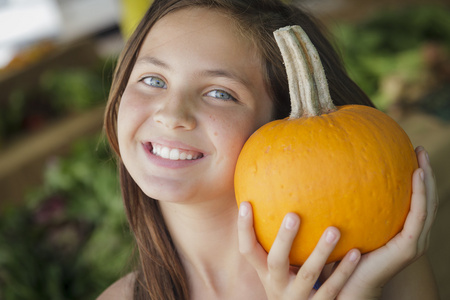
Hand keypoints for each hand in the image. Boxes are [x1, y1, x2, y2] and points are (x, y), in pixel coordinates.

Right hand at [238, 204, 360, 298]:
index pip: (248, 250)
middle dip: (283, 238)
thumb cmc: (291, 285)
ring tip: (334, 230)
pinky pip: (332, 289)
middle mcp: (277, 286)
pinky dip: (343, 271)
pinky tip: (355, 252)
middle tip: (293, 215)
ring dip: (320, 251)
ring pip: (308, 275)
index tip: (246, 204)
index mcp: (265, 273)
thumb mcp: (278, 271)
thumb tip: (272, 201)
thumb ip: (278, 245)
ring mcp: (297, 299)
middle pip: (276, 261)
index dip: (244, 229)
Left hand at [332, 146, 438, 298]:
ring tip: (421, 155)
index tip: (410, 156)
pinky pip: (418, 216)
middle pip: (426, 200)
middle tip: (419, 150)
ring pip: (426, 205)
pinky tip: (416, 175)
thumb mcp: (350, 227)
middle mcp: (413, 236)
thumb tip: (329, 181)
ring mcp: (414, 243)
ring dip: (427, 179)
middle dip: (426, 174)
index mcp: (402, 233)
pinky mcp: (409, 247)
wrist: (345, 284)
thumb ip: (349, 208)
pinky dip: (420, 195)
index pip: (415, 203)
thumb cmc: (343, 256)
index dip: (417, 181)